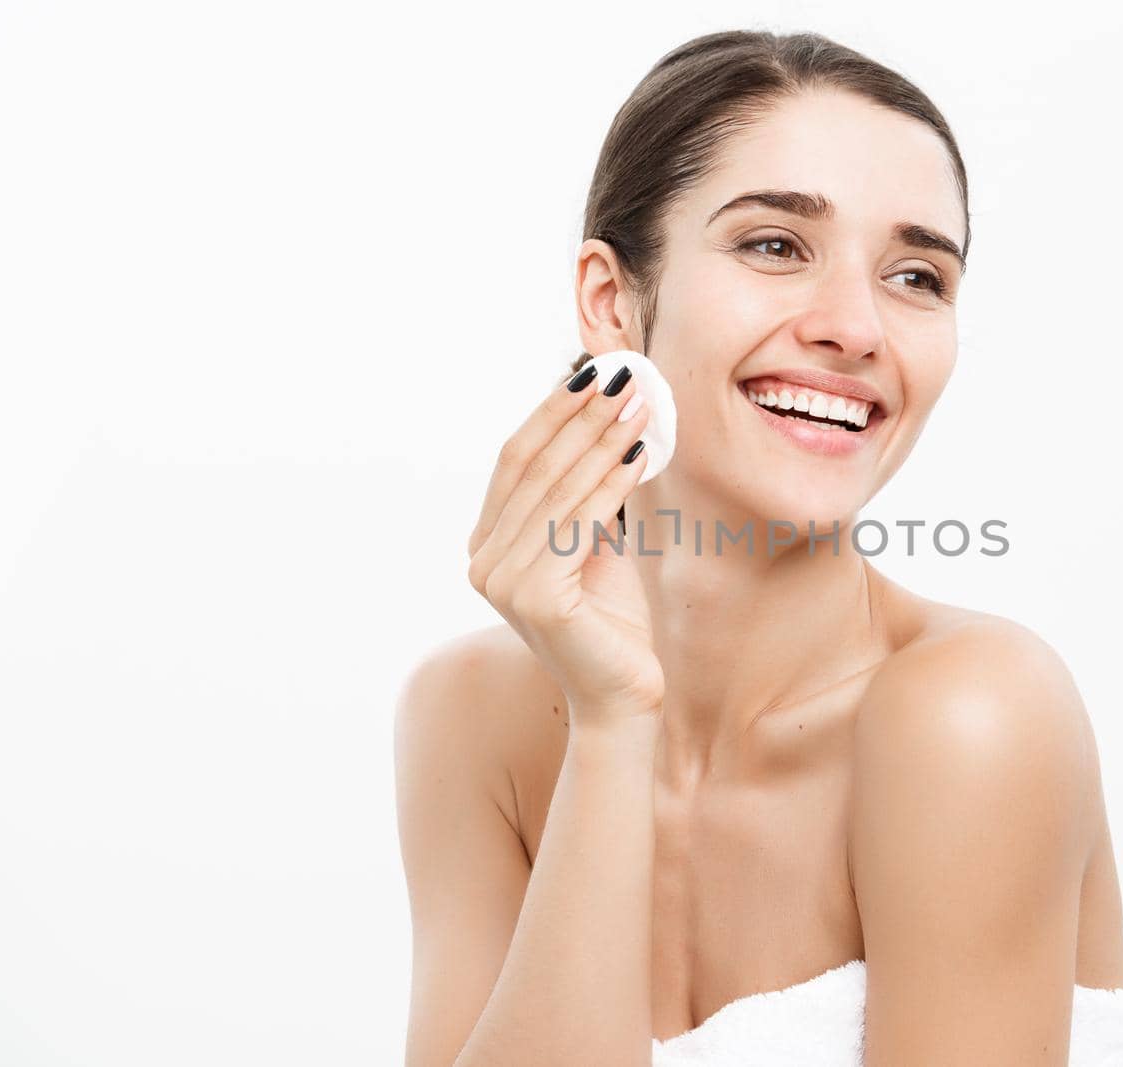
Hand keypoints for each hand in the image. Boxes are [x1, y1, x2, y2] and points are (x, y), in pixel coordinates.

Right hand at [467, 363, 663, 730]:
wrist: (622, 695)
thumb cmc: (612, 620)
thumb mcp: (593, 543)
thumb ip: (584, 493)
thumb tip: (607, 416)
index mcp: (487, 545)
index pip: (515, 461)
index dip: (551, 413)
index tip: (589, 373)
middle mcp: (483, 562)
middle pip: (534, 468)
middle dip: (580, 417)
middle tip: (621, 378)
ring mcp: (503, 582)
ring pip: (557, 491)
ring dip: (601, 441)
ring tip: (639, 406)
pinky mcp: (536, 599)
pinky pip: (579, 525)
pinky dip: (611, 485)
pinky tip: (639, 456)